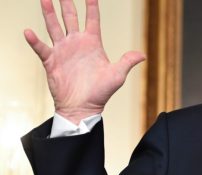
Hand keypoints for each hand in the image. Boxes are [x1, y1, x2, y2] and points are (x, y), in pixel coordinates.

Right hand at [24, 0, 144, 123]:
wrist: (82, 108)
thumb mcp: (117, 76)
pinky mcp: (51, 61)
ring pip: (54, 27)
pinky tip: (29, 31)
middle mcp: (76, 43)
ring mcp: (63, 51)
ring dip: (49, 14)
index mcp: (93, 43)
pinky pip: (41, 47)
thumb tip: (143, 55)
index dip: (91, 6)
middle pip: (70, 17)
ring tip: (45, 0)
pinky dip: (35, 40)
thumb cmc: (100, 93)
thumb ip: (127, 62)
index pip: (92, 19)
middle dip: (66, 3)